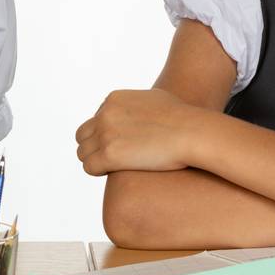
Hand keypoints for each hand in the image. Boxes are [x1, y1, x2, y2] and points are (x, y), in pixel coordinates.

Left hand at [75, 89, 207, 175]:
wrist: (191, 132)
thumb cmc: (182, 118)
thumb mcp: (155, 99)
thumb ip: (139, 104)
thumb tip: (140, 110)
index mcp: (113, 100)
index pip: (95, 119)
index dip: (104, 135)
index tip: (118, 145)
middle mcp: (105, 114)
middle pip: (83, 135)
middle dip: (93, 147)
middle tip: (110, 159)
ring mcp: (106, 134)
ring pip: (83, 152)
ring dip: (94, 160)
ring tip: (111, 169)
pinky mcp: (109, 154)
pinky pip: (89, 166)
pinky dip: (97, 171)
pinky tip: (110, 174)